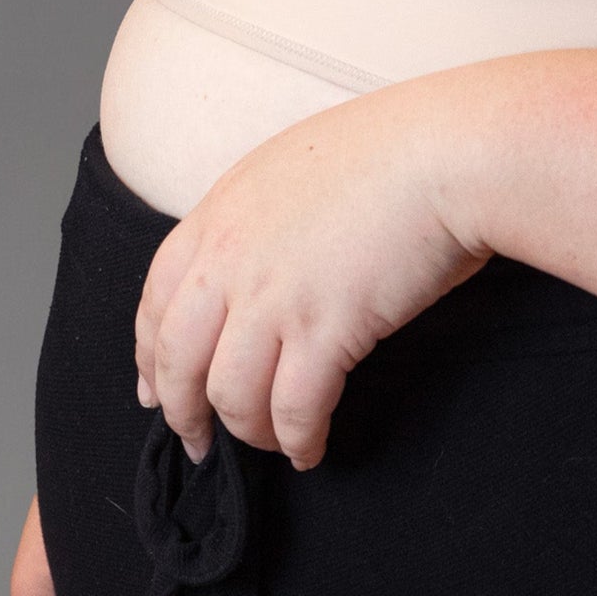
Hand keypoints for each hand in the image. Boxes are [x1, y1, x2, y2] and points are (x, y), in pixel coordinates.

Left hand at [134, 86, 492, 469]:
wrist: (447, 152)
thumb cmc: (396, 148)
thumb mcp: (298, 163)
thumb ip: (262, 215)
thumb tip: (262, 263)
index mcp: (222, 212)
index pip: (157, 297)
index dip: (149, 353)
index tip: (154, 386)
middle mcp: (232, 258)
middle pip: (177, 358)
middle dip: (182, 411)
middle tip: (198, 441)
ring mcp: (274, 298)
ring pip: (231, 395)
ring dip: (248, 432)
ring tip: (273, 443)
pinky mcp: (325, 332)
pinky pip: (293, 410)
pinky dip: (298, 440)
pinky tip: (311, 448)